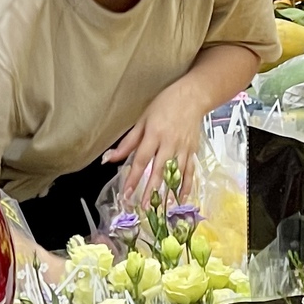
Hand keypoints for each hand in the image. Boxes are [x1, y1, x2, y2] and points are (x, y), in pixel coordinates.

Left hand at [106, 78, 209, 200]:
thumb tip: (110, 158)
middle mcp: (169, 143)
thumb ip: (128, 142)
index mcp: (154, 134)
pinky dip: (187, 185)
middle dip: (150, 190)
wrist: (193, 96)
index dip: (134, 178)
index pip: (141, 160)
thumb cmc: (164, 105)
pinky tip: (183, 198)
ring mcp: (183, 148)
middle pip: (158, 170)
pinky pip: (190, 171)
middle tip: (144, 206)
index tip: (127, 193)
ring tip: (163, 207)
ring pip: (175, 173)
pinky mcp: (193, 150)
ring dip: (169, 191)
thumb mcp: (143, 119)